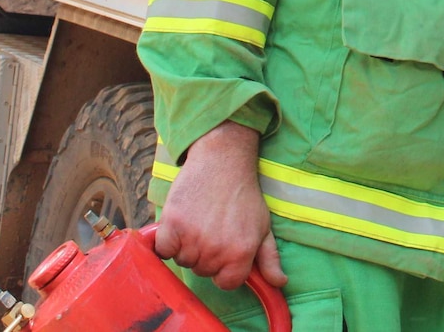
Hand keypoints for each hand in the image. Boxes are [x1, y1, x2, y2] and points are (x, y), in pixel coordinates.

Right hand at [155, 120, 286, 290]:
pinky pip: (163, 250)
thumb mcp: (263, 225)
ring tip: (199, 220)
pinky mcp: (173, 224)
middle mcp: (216, 251)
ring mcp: (193, 238)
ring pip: (183, 261)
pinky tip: (181, 223)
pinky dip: (167, 240)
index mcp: (240, 254)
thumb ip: (269, 258)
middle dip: (207, 254)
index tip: (224, 248)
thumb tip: (279, 284)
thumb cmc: (244, 193)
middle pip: (203, 271)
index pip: (226, 283)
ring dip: (187, 246)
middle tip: (213, 226)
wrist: (223, 160)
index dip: (224, 267)